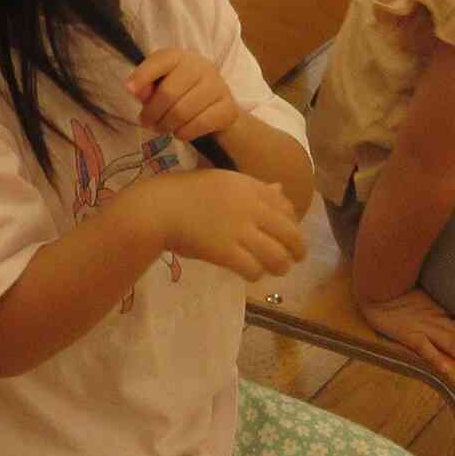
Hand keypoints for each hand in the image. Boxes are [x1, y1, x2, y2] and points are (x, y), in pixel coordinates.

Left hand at [125, 47, 242, 144]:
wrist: (216, 107)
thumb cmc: (181, 92)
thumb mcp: (160, 85)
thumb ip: (146, 86)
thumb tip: (136, 90)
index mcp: (180, 57)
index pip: (160, 60)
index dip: (142, 75)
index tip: (129, 90)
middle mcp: (201, 67)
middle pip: (168, 93)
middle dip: (152, 113)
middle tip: (146, 123)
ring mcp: (218, 86)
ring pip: (182, 112)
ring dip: (166, 125)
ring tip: (162, 128)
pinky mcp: (228, 108)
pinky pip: (200, 124)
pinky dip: (184, 133)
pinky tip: (179, 132)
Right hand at [130, 170, 305, 278]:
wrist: (157, 208)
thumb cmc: (185, 193)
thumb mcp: (223, 181)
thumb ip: (254, 187)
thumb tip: (281, 189)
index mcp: (249, 186)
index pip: (287, 208)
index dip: (293, 224)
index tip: (287, 234)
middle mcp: (250, 207)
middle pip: (291, 233)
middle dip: (297, 250)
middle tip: (294, 259)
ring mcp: (239, 230)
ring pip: (277, 256)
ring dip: (280, 266)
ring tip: (275, 270)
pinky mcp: (226, 252)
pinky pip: (254, 269)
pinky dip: (256, 274)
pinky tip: (249, 273)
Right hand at [356, 283, 454, 382]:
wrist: (375, 288)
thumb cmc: (396, 292)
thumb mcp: (421, 297)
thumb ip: (435, 306)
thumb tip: (451, 316)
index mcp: (439, 310)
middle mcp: (435, 318)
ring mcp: (421, 326)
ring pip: (451, 343)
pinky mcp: (406, 334)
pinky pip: (424, 347)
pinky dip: (436, 358)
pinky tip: (447, 370)